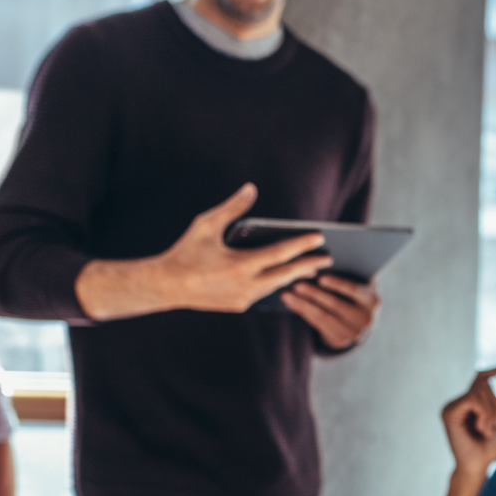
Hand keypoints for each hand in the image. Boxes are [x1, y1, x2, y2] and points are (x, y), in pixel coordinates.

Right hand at [75, 184, 331, 319]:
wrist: (167, 286)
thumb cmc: (186, 251)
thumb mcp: (206, 224)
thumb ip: (232, 207)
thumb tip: (251, 188)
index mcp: (240, 265)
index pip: (280, 253)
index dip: (301, 245)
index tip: (319, 238)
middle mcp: (246, 285)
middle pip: (287, 274)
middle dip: (309, 265)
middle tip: (328, 257)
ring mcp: (244, 299)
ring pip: (278, 286)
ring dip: (297, 276)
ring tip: (313, 267)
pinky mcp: (240, 307)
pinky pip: (266, 294)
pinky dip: (280, 285)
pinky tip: (290, 278)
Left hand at [280, 271, 381, 350]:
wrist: (359, 319)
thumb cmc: (354, 291)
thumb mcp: (359, 282)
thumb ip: (350, 271)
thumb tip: (326, 258)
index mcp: (373, 300)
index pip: (355, 291)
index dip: (338, 284)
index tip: (321, 278)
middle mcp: (367, 319)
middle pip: (336, 305)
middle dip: (314, 294)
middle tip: (296, 284)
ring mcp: (354, 333)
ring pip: (323, 317)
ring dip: (302, 304)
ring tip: (286, 294)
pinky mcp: (340, 341)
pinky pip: (317, 324)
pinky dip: (302, 312)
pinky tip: (290, 303)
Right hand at [440, 368, 495, 477]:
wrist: (477, 466)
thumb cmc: (488, 447)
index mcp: (469, 403)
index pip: (481, 378)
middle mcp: (458, 402)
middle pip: (483, 384)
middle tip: (492, 428)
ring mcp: (452, 406)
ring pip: (479, 390)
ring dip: (491, 412)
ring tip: (486, 430)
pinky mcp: (449, 412)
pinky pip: (473, 399)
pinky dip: (484, 413)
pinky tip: (480, 428)